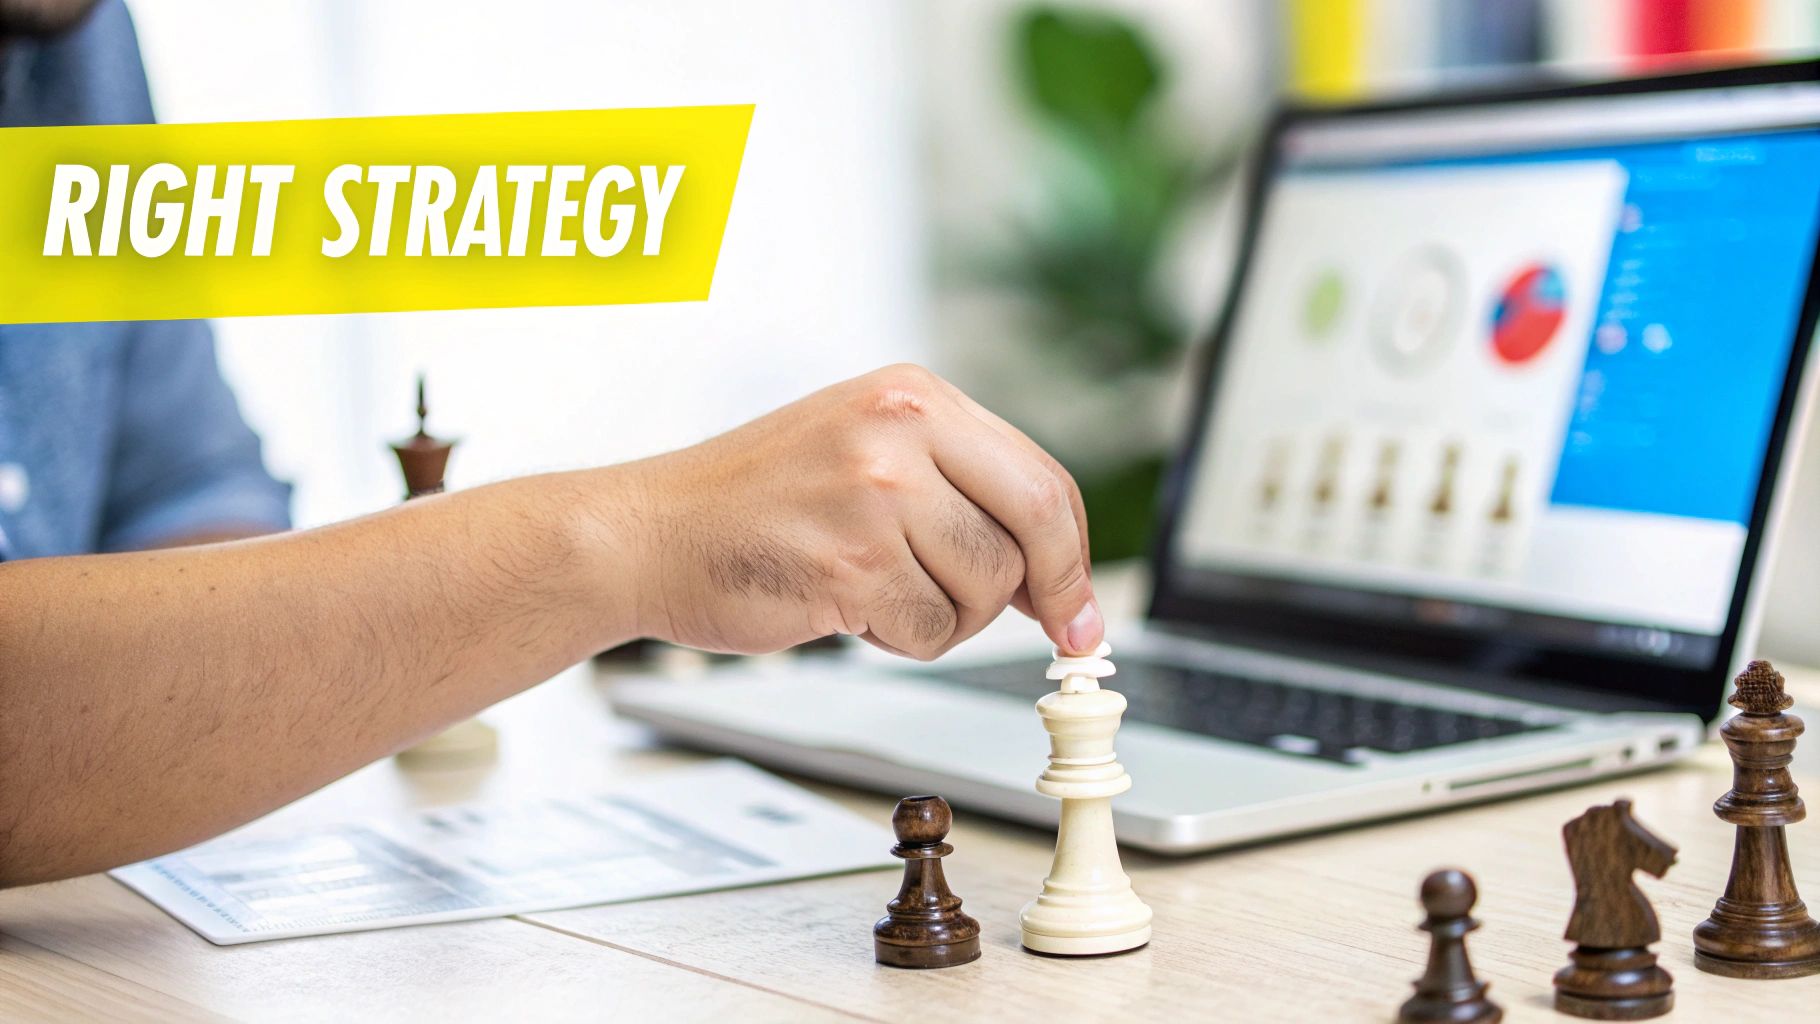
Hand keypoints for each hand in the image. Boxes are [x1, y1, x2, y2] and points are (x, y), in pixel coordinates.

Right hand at [623, 364, 1101, 659]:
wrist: (644, 533)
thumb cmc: (752, 504)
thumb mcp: (864, 454)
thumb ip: (960, 492)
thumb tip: (1057, 576)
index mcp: (914, 396)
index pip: (1042, 477)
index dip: (1074, 553)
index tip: (1080, 606)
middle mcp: (900, 430)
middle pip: (1036, 529)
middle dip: (1045, 593)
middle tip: (1051, 631)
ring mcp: (875, 494)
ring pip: (985, 589)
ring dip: (947, 615)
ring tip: (877, 589)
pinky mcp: (849, 562)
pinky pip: (930, 630)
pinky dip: (900, 638)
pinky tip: (845, 606)